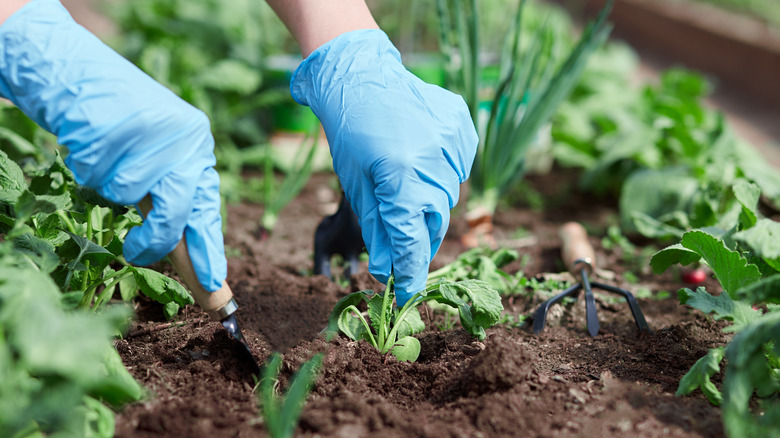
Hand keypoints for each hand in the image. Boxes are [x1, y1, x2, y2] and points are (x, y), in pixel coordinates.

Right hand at [0, 0, 225, 291]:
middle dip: (155, 239)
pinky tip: (92, 142)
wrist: (79, 75)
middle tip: (135, 253)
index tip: (214, 287)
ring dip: (109, 187)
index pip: (207, 209)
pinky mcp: (119, 124)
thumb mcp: (157, 160)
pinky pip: (98, 174)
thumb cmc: (122, 129)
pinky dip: (88, 168)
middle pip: (177, 209)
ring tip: (107, 158)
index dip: (208, 250)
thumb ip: (173, 199)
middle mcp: (187, 138)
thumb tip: (187, 256)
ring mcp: (154, 131)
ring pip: (128, 192)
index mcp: (199, 149)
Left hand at [291, 29, 477, 305]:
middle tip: (405, 242)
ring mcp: (452, 141)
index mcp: (400, 177)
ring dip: (430, 201)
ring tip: (407, 181)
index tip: (407, 293)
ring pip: (449, 195)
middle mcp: (432, 160)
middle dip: (419, 237)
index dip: (410, 271)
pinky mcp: (462, 126)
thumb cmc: (350, 133)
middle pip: (435, 221)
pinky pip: (459, 166)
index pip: (411, 239)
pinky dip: (443, 172)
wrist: (361, 77)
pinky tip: (422, 157)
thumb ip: (377, 228)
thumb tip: (387, 270)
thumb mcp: (356, 185)